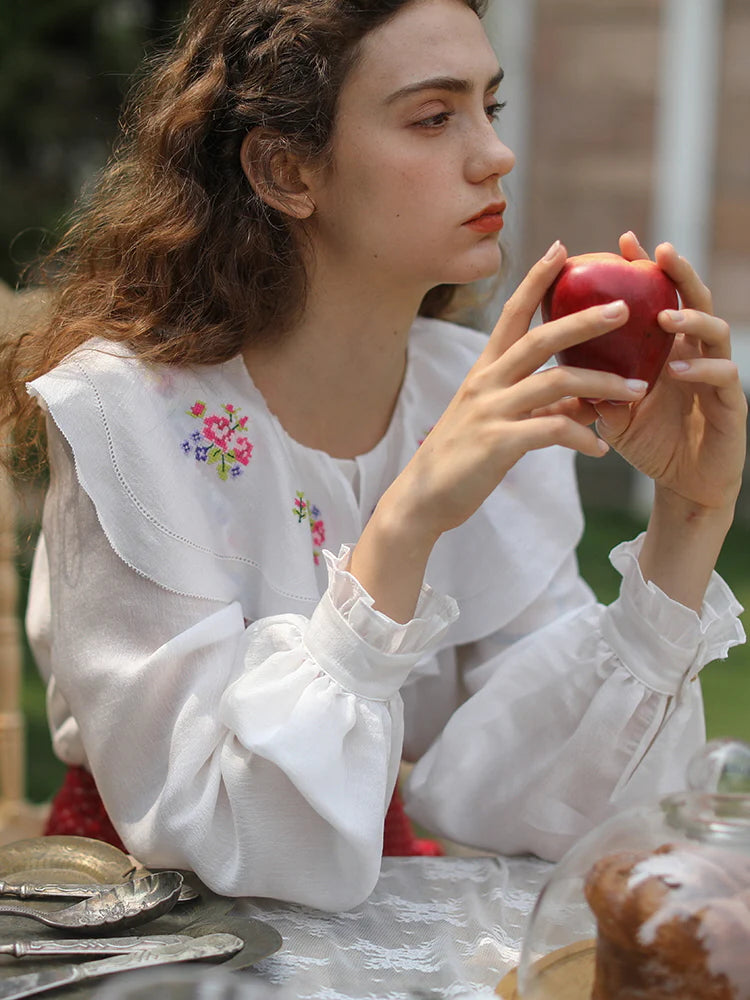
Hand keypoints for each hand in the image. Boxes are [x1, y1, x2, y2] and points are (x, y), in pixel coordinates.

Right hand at [386, 241, 650, 541]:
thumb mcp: (501, 425)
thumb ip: (542, 408)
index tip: (561, 249)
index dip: (536, 280)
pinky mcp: (498, 444)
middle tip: (624, 308)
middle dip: (583, 320)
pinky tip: (601, 447)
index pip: (512, 315)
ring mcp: (490, 412)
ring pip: (556, 383)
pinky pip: (553, 432)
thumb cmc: (463, 459)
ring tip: (638, 389)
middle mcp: (486, 384)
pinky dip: (583, 437)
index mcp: (484, 372)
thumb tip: (589, 401)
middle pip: (539, 339)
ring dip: (602, 384)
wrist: (423, 499)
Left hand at [593, 233, 746, 513]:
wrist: (682, 487)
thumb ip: (594, 387)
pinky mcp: (732, 404)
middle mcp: (697, 354)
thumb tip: (554, 367)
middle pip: (695, 301)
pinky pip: (722, 377)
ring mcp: (717, 376)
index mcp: (669, 349)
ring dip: (691, 320)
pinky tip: (677, 368)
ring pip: (715, 333)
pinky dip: (701, 369)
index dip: (647, 270)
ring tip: (665, 316)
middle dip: (680, 274)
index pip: (661, 298)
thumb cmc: (650, 443)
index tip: (625, 241)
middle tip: (661, 253)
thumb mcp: (614, 413)